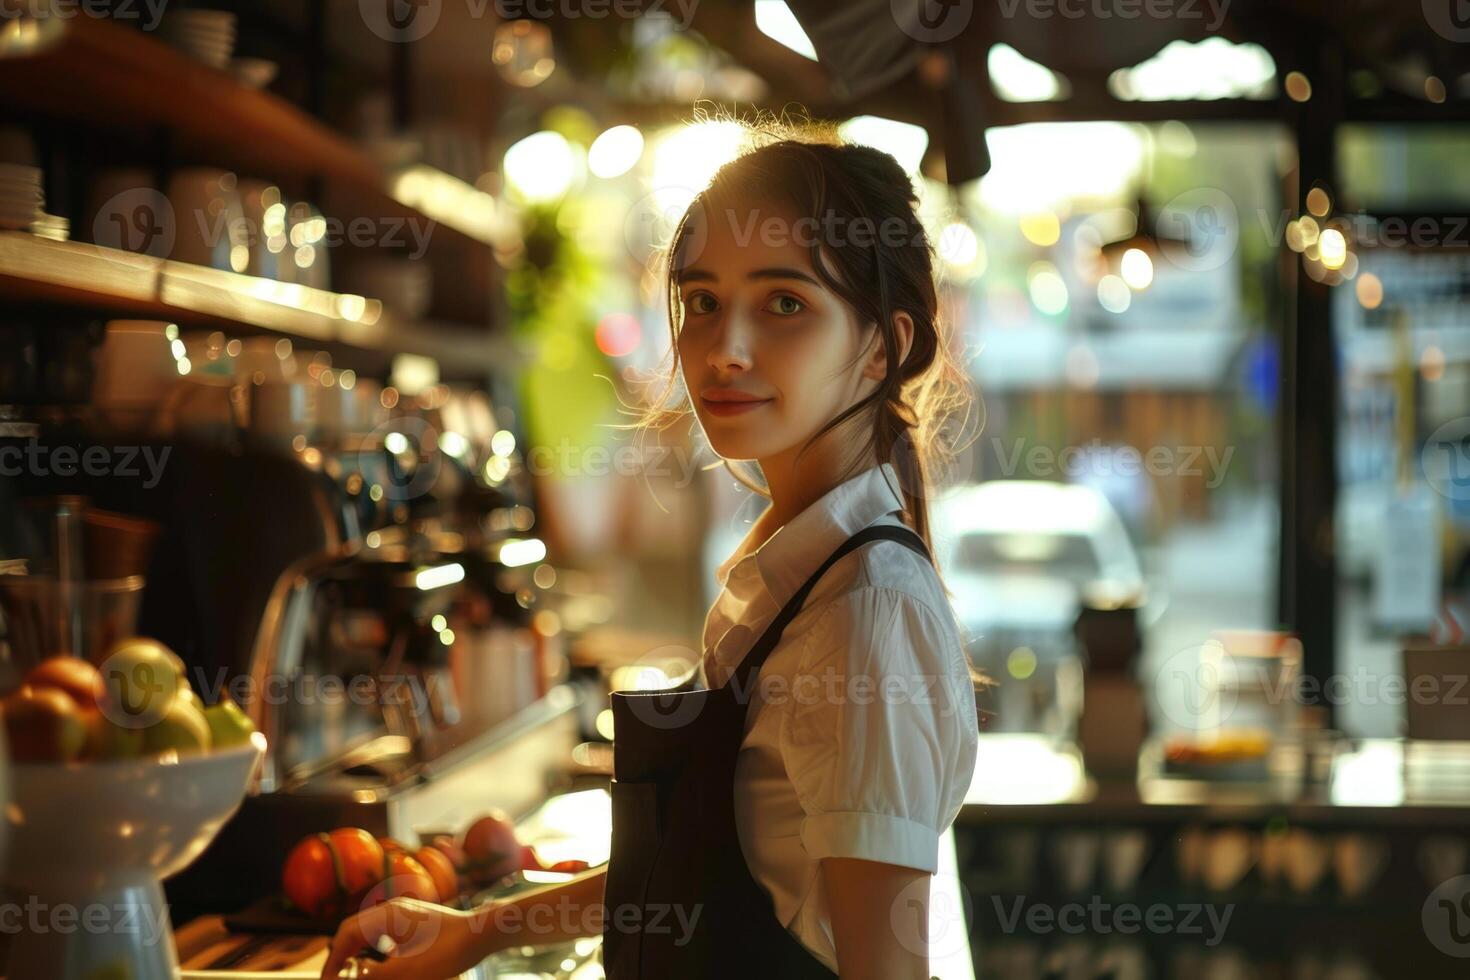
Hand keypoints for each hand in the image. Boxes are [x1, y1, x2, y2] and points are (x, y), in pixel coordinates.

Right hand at [319, 898, 490, 979]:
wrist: (484, 934)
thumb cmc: (449, 951)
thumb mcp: (408, 971)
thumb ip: (373, 977)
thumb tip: (348, 979)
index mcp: (386, 916)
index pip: (346, 934)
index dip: (333, 960)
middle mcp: (392, 910)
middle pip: (354, 930)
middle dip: (341, 955)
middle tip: (336, 979)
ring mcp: (404, 913)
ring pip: (369, 931)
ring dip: (356, 952)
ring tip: (352, 974)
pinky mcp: (415, 921)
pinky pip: (384, 933)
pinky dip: (373, 949)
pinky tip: (377, 965)